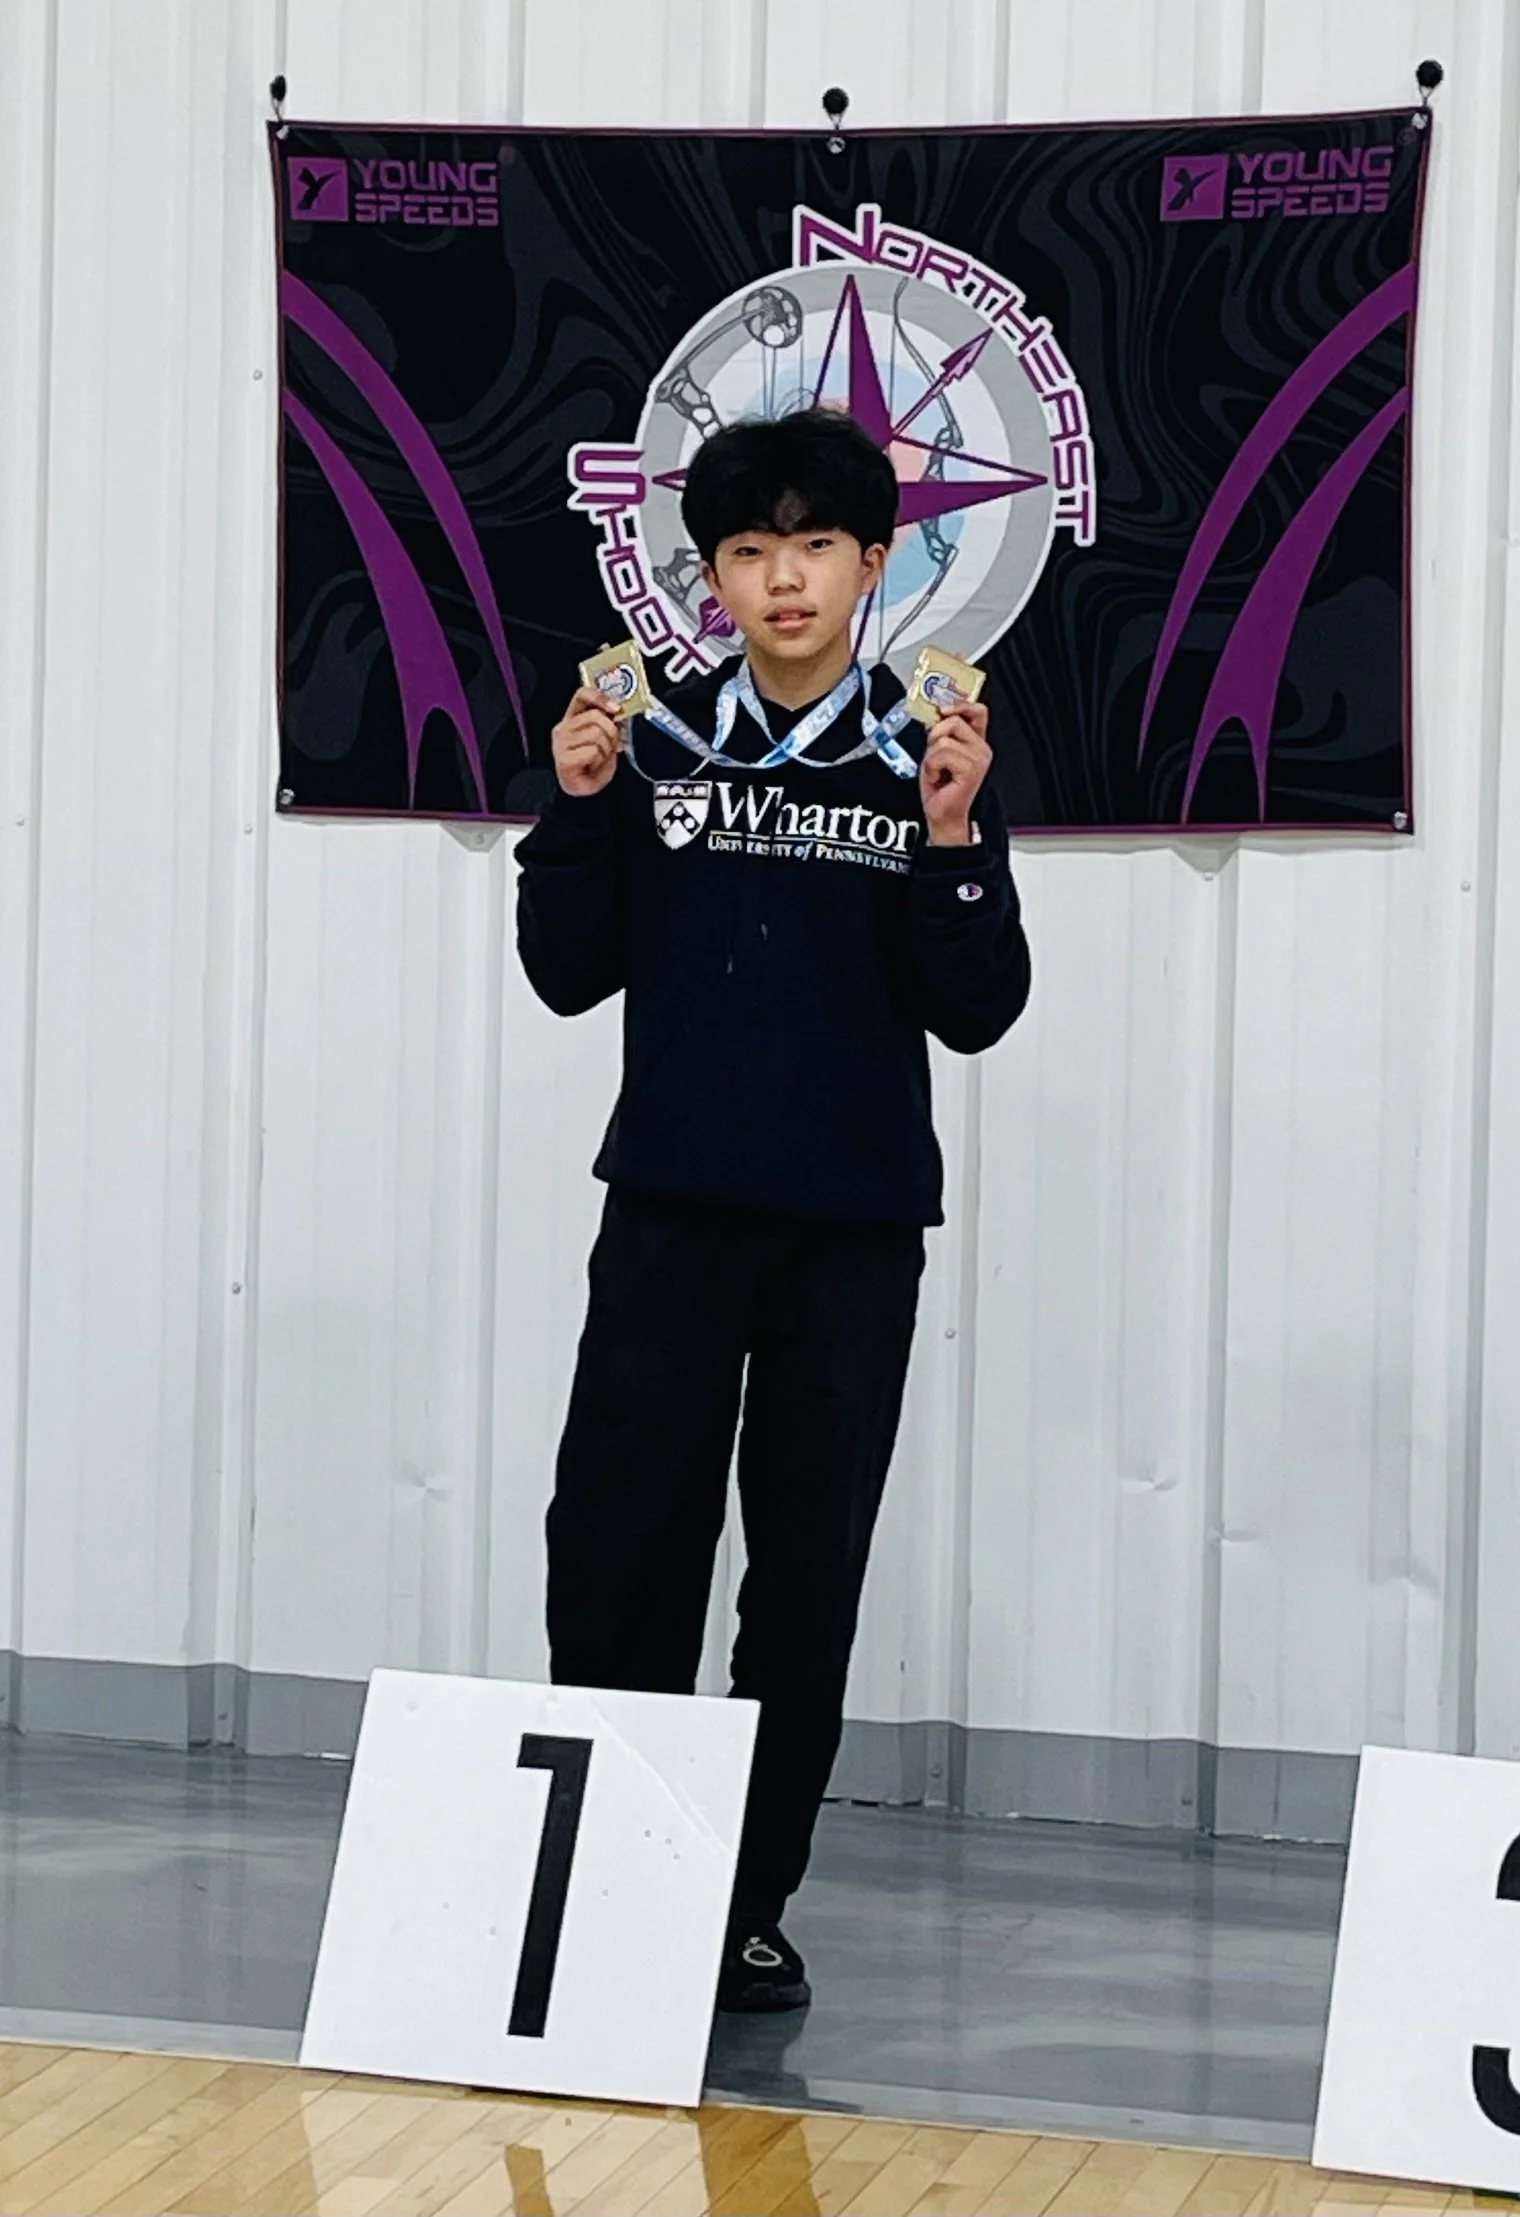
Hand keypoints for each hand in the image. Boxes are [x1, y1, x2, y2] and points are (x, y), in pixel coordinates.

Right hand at [552, 686, 623, 797]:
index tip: (616, 708)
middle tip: (611, 746)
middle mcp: (564, 728)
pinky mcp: (563, 759)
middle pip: (596, 717)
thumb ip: (609, 724)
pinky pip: (593, 752)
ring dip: (605, 750)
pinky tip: (592, 767)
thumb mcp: (605, 740)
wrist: (581, 793)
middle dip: (611, 733)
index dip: (600, 697)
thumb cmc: (591, 767)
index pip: (582, 695)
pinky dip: (599, 761)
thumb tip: (618, 714)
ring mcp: (561, 743)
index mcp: (572, 719)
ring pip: (596, 734)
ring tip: (599, 759)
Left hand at [920, 701, 990, 844]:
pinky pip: (941, 753)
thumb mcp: (937, 751)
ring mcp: (978, 758)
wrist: (941, 814)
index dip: (959, 703)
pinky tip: (938, 778)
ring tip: (936, 771)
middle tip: (935, 757)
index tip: (943, 709)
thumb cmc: (940, 787)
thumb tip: (936, 713)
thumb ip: (941, 732)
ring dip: (931, 757)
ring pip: (943, 739)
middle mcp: (981, 747)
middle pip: (953, 720)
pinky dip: (931, 767)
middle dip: (934, 736)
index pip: (977, 710)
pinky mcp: (971, 768)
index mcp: (975, 741)